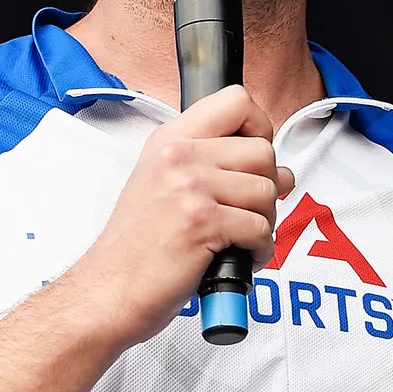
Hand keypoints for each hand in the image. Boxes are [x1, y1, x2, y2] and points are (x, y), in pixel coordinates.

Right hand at [76, 85, 294, 345]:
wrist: (109, 290)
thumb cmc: (136, 248)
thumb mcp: (167, 189)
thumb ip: (221, 171)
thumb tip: (282, 173)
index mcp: (169, 141)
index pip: (235, 101)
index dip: (259, 128)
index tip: (252, 158)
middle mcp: (179, 156)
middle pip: (262, 151)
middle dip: (266, 188)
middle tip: (246, 213)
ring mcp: (190, 187)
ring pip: (267, 191)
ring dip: (264, 223)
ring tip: (240, 240)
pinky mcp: (203, 222)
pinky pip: (260, 228)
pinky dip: (259, 250)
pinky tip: (239, 258)